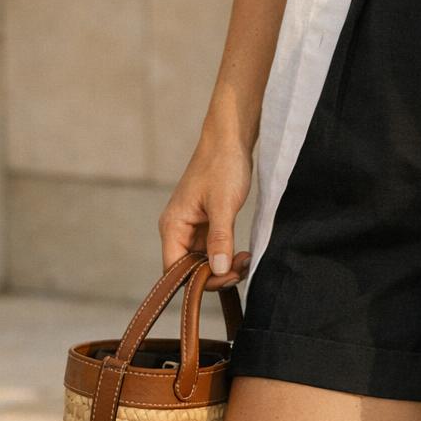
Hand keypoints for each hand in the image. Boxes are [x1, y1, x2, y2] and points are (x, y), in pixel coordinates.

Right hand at [158, 130, 253, 289]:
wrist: (230, 140)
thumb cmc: (222, 165)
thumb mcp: (223, 205)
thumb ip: (220, 239)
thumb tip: (217, 269)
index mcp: (173, 225)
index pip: (175, 270)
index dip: (199, 280)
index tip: (227, 276)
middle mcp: (178, 229)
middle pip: (190, 269)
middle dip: (216, 273)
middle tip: (243, 267)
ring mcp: (192, 226)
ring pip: (203, 260)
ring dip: (224, 265)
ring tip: (247, 259)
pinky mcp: (206, 222)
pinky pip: (213, 249)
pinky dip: (227, 254)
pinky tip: (243, 252)